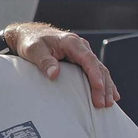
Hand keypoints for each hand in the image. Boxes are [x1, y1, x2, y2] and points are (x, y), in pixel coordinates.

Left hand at [0, 22, 118, 108]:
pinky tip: (110, 94)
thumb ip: (44, 61)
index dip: (95, 74)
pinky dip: (103, 83)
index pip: (88, 59)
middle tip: (104, 103)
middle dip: (103, 86)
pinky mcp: (80, 60)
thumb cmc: (30, 42)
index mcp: (71, 42)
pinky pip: (95, 72)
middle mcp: (80, 46)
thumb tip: (54, 74)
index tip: (99, 88)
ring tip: (109, 103)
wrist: (28, 35)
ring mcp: (82, 53)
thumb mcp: (33, 50)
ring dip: (106, 86)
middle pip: (97, 67)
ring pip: (100, 70)